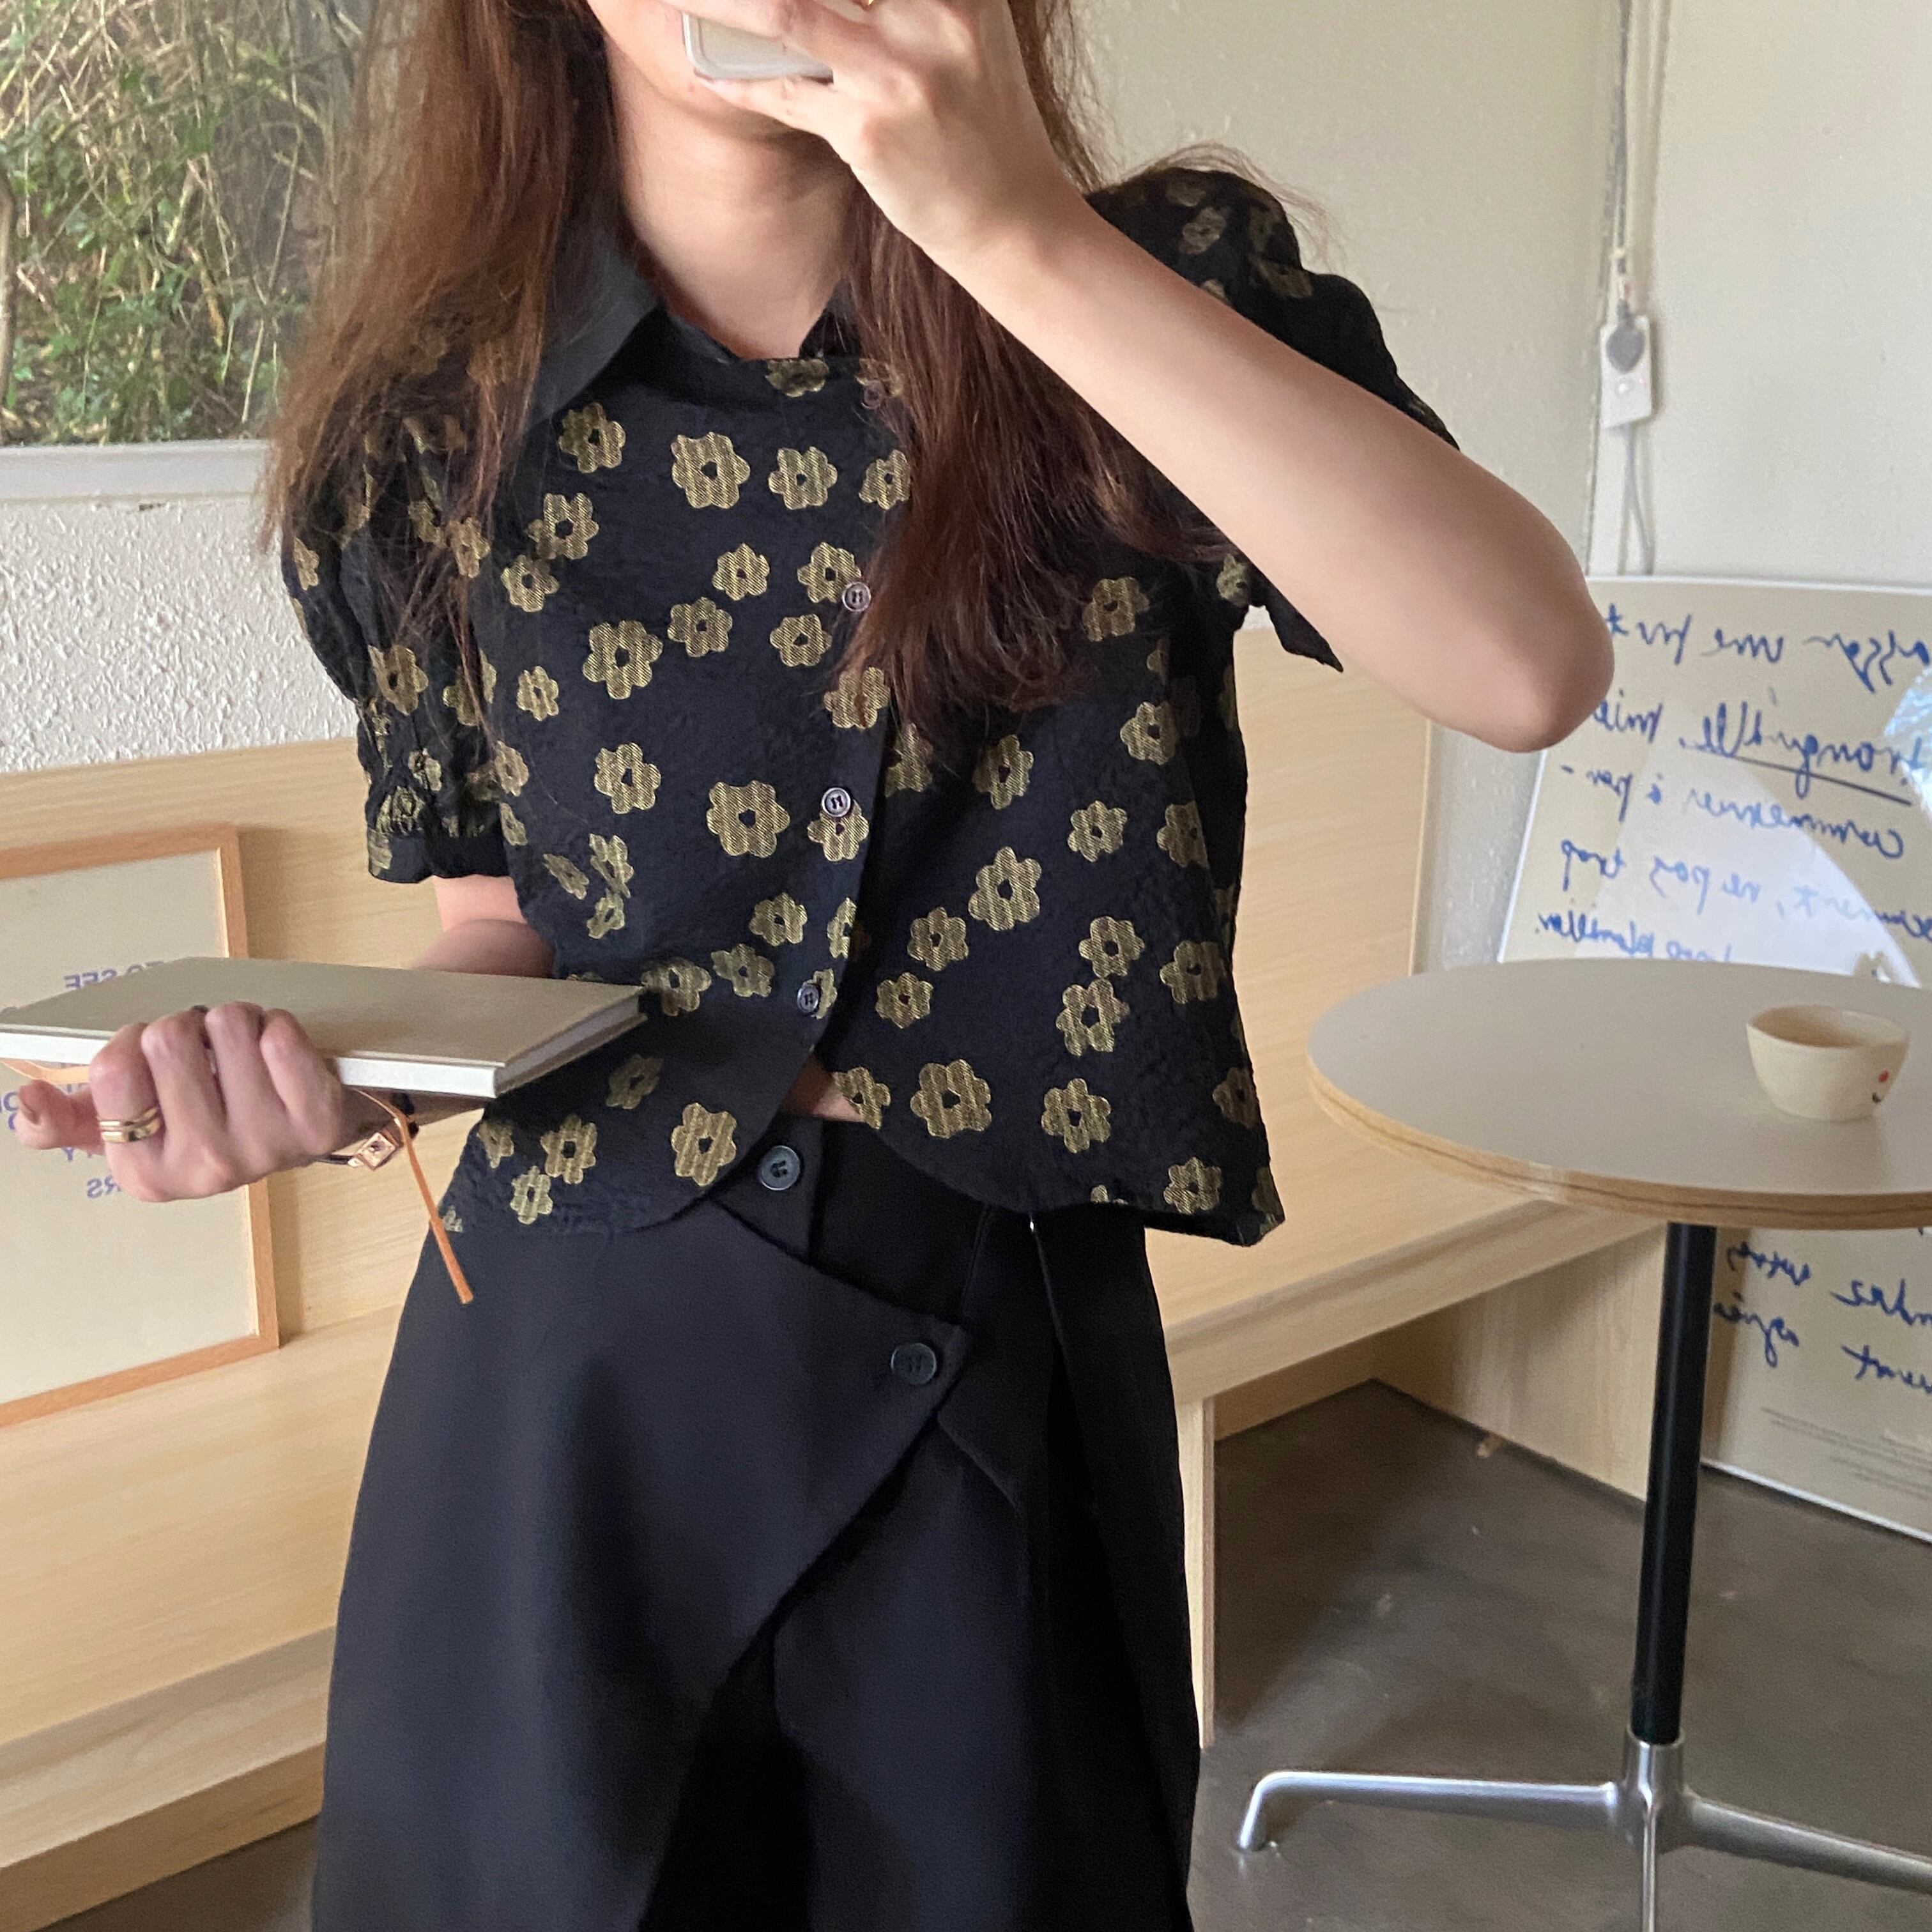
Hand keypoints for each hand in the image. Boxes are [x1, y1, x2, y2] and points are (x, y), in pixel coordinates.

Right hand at [9, 1004, 388, 1200]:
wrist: (303, 1131)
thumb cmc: (213, 1119)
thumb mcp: (132, 1129)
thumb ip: (66, 1119)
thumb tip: (27, 1101)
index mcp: (145, 1172)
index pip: (112, 1068)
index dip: (131, 1042)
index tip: (152, 1057)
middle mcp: (204, 1168)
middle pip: (168, 1037)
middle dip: (186, 1026)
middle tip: (208, 1051)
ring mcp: (264, 1147)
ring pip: (226, 1023)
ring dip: (234, 1021)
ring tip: (244, 1051)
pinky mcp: (315, 1122)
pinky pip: (281, 1036)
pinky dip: (278, 1026)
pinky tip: (279, 1053)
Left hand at [667, 0, 1084, 274]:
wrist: (1012, 218)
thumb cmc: (984, 124)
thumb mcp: (969, 32)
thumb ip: (915, 0)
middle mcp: (931, 15)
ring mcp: (896, 74)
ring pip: (784, 12)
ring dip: (719, 1)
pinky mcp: (867, 131)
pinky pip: (783, 95)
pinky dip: (739, 83)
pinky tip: (712, 73)